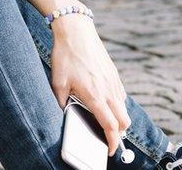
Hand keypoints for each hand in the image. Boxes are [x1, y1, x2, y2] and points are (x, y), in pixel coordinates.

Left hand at [49, 13, 131, 157]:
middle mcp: (108, 90)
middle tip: (107, 137)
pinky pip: (121, 95)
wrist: (76, 31)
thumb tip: (65, 113)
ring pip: (124, 108)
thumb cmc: (66, 56)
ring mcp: (114, 81)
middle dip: (118, 133)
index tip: (108, 150)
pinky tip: (105, 101)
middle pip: (124, 121)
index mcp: (95, 96)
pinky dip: (117, 104)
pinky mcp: (114, 73)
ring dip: (118, 118)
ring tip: (105, 120)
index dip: (111, 142)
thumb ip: (62, 102)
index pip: (110, 126)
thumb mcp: (57, 82)